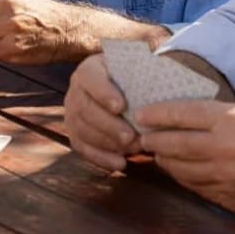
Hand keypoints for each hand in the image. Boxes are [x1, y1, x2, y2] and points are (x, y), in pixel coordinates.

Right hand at [64, 53, 141, 170]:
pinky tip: (121, 163)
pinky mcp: (74, 133)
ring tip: (133, 149)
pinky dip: (101, 158)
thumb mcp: (136, 70)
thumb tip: (162, 82)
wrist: (123, 92)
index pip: (90, 78)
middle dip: (108, 125)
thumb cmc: (133, 80)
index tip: (121, 106)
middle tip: (131, 137)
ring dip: (107, 143)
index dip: (103, 92)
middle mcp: (76, 90)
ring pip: (82, 130)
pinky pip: (82, 148)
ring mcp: (72, 113)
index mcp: (89, 69)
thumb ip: (144, 75)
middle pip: (85, 108)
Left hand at [136, 101, 234, 213]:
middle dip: (152, 140)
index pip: (181, 114)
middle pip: (173, 145)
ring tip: (158, 153)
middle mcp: (224, 150)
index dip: (156, 114)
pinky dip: (183, 178)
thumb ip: (213, 116)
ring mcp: (225, 178)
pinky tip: (179, 170)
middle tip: (142, 136)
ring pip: (179, 170)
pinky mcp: (228, 199)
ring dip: (164, 161)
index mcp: (231, 122)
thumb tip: (177, 115)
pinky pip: (194, 188)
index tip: (141, 114)